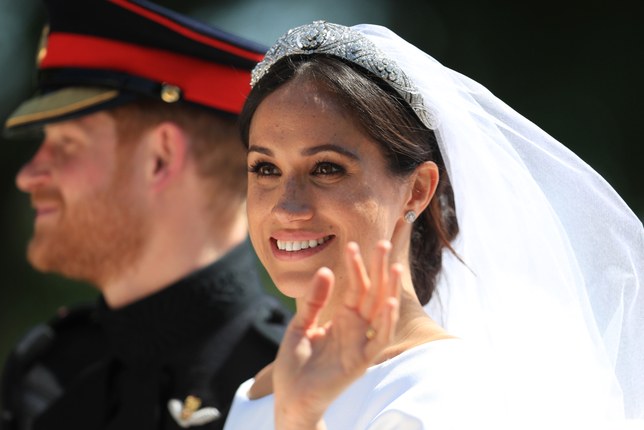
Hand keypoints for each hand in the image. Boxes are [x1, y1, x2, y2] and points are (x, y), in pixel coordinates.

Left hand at [273, 241, 401, 429]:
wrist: (290, 398)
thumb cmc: (296, 365)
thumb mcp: (300, 325)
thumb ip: (314, 300)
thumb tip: (325, 269)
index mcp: (342, 319)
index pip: (355, 287)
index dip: (356, 267)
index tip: (353, 245)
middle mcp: (355, 329)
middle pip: (372, 294)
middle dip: (377, 269)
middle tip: (382, 242)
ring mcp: (360, 345)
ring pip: (381, 313)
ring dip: (388, 290)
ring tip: (393, 266)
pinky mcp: (360, 362)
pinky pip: (377, 340)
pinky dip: (385, 322)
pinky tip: (388, 302)